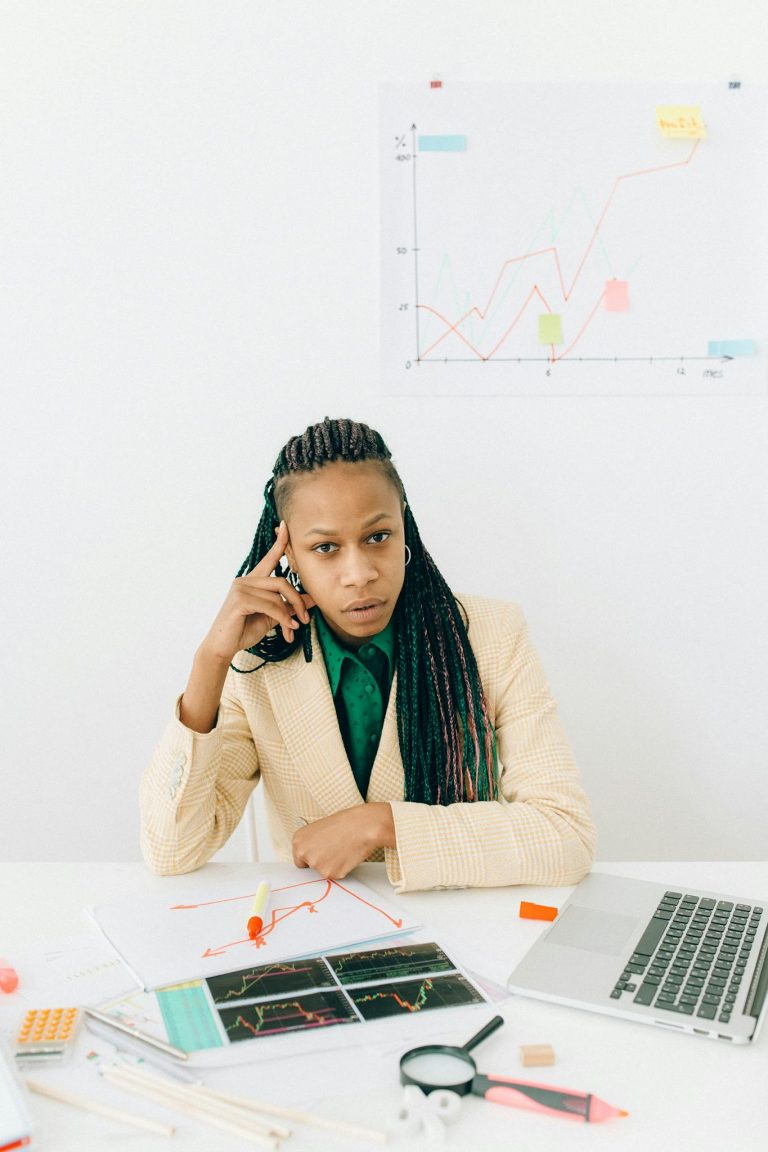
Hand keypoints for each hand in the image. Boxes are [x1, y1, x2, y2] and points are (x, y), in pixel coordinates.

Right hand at [200, 521, 313, 663]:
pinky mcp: (239, 600)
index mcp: (252, 581)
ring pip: (278, 595)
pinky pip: (270, 605)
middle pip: (282, 582)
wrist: (223, 648)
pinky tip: (287, 629)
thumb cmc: (244, 631)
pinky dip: (283, 618)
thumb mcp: (272, 617)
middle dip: (298, 600)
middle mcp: (245, 581)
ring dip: (290, 614)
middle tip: (305, 619)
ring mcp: (240, 589)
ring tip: (293, 629)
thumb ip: (288, 606)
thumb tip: (312, 599)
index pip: (269, 558)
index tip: (285, 526)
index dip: (279, 543)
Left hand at [292, 804, 395, 878]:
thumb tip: (313, 853)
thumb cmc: (345, 823)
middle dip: (321, 862)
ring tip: (342, 849)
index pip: (300, 858)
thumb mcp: (320, 829)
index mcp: (298, 840)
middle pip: (310, 867)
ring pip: (323, 872)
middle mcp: (304, 853)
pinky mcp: (330, 874)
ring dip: (332, 865)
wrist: (362, 826)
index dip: (312, 856)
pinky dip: (341, 869)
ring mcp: (316, 865)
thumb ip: (312, 843)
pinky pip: (335, 875)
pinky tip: (346, 856)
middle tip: (334, 850)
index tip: (320, 854)